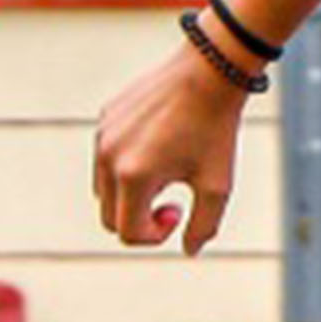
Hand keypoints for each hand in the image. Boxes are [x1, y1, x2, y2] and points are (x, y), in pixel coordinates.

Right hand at [93, 37, 251, 253]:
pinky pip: (105, 156)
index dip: (155, 235)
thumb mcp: (218, 185)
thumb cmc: (216, 129)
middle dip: (139, 219)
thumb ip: (203, 226)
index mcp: (134, 177)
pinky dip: (125, 164)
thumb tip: (188, 250)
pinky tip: (158, 145)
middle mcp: (109, 157)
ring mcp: (103, 135)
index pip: (128, 233)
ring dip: (130, 193)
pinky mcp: (105, 117)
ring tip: (164, 173)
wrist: (209, 71)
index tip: (177, 212)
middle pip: (110, 217)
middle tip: (172, 201)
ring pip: (103, 188)